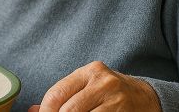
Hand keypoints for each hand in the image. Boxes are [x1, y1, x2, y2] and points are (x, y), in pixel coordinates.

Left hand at [28, 61, 160, 111]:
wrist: (146, 98)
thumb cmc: (110, 93)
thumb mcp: (87, 87)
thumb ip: (61, 97)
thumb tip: (32, 111)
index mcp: (90, 71)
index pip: (57, 93)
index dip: (46, 111)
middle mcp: (104, 83)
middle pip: (68, 111)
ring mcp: (116, 101)